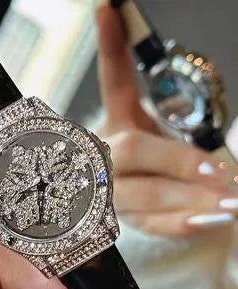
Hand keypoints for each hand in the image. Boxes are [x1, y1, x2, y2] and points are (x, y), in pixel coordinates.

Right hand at [96, 4, 236, 235]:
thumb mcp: (158, 133)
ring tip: (231, 200)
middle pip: (133, 149)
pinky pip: (151, 223)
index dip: (111, 48)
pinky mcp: (123, 219)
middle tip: (217, 170)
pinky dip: (180, 222)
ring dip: (186, 193)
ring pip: (142, 190)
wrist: (134, 203)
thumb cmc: (157, 162)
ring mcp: (111, 190)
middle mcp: (108, 154)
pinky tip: (208, 220)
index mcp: (118, 124)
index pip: (113, 84)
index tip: (108, 8)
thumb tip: (203, 150)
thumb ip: (176, 132)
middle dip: (176, 158)